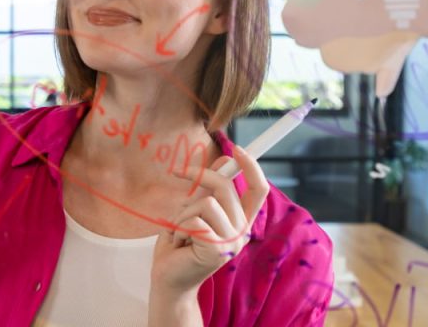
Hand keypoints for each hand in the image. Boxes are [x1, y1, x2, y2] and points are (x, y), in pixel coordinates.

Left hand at [150, 145, 269, 295]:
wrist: (168, 279)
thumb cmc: (180, 245)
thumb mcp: (195, 211)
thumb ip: (210, 189)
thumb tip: (225, 158)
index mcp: (240, 220)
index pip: (259, 190)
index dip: (252, 167)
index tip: (237, 149)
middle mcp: (241, 231)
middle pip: (225, 187)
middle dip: (199, 175)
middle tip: (178, 171)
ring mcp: (231, 241)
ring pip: (205, 203)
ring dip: (182, 214)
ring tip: (181, 233)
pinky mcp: (217, 249)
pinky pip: (193, 221)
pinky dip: (178, 228)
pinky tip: (180, 244)